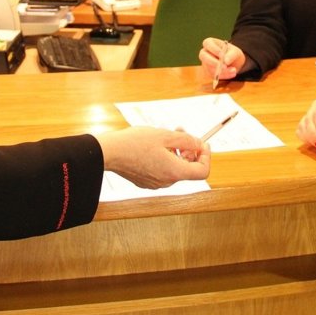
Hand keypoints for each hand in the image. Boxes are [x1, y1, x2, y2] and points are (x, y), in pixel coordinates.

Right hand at [96, 127, 210, 188]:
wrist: (109, 153)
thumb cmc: (135, 143)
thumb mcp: (165, 135)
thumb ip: (187, 140)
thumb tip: (199, 144)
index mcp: (174, 172)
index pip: (202, 171)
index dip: (206, 156)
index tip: (202, 144)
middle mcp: (167, 181)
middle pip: (188, 167)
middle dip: (189, 149)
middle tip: (181, 131)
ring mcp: (155, 183)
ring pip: (174, 167)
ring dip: (176, 151)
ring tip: (166, 134)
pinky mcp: (146, 181)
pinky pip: (162, 170)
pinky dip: (165, 157)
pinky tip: (155, 145)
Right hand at [199, 37, 244, 81]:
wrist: (234, 63)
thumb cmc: (233, 54)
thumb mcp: (236, 52)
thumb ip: (231, 55)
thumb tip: (226, 61)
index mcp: (210, 43)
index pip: (207, 43)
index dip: (213, 49)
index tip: (222, 55)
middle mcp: (205, 52)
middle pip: (203, 56)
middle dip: (213, 62)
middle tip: (225, 66)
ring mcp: (205, 63)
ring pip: (209, 67)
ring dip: (222, 71)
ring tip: (234, 70)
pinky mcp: (208, 72)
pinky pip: (213, 75)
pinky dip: (224, 76)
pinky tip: (232, 73)